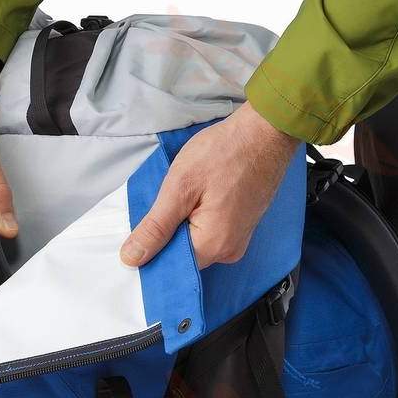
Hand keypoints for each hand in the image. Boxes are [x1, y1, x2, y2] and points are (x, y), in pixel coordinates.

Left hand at [119, 103, 299, 269]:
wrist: (266, 132)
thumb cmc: (225, 152)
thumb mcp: (179, 187)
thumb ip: (155, 228)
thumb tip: (132, 259)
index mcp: (213, 246)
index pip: (170, 266)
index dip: (152, 251)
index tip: (144, 228)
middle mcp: (228, 252)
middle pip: (184, 256)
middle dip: (169, 235)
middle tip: (170, 200)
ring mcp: (238, 241)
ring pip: (196, 244)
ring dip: (184, 224)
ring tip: (189, 194)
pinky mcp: (241, 228)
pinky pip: (211, 233)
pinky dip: (198, 220)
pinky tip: (200, 197)